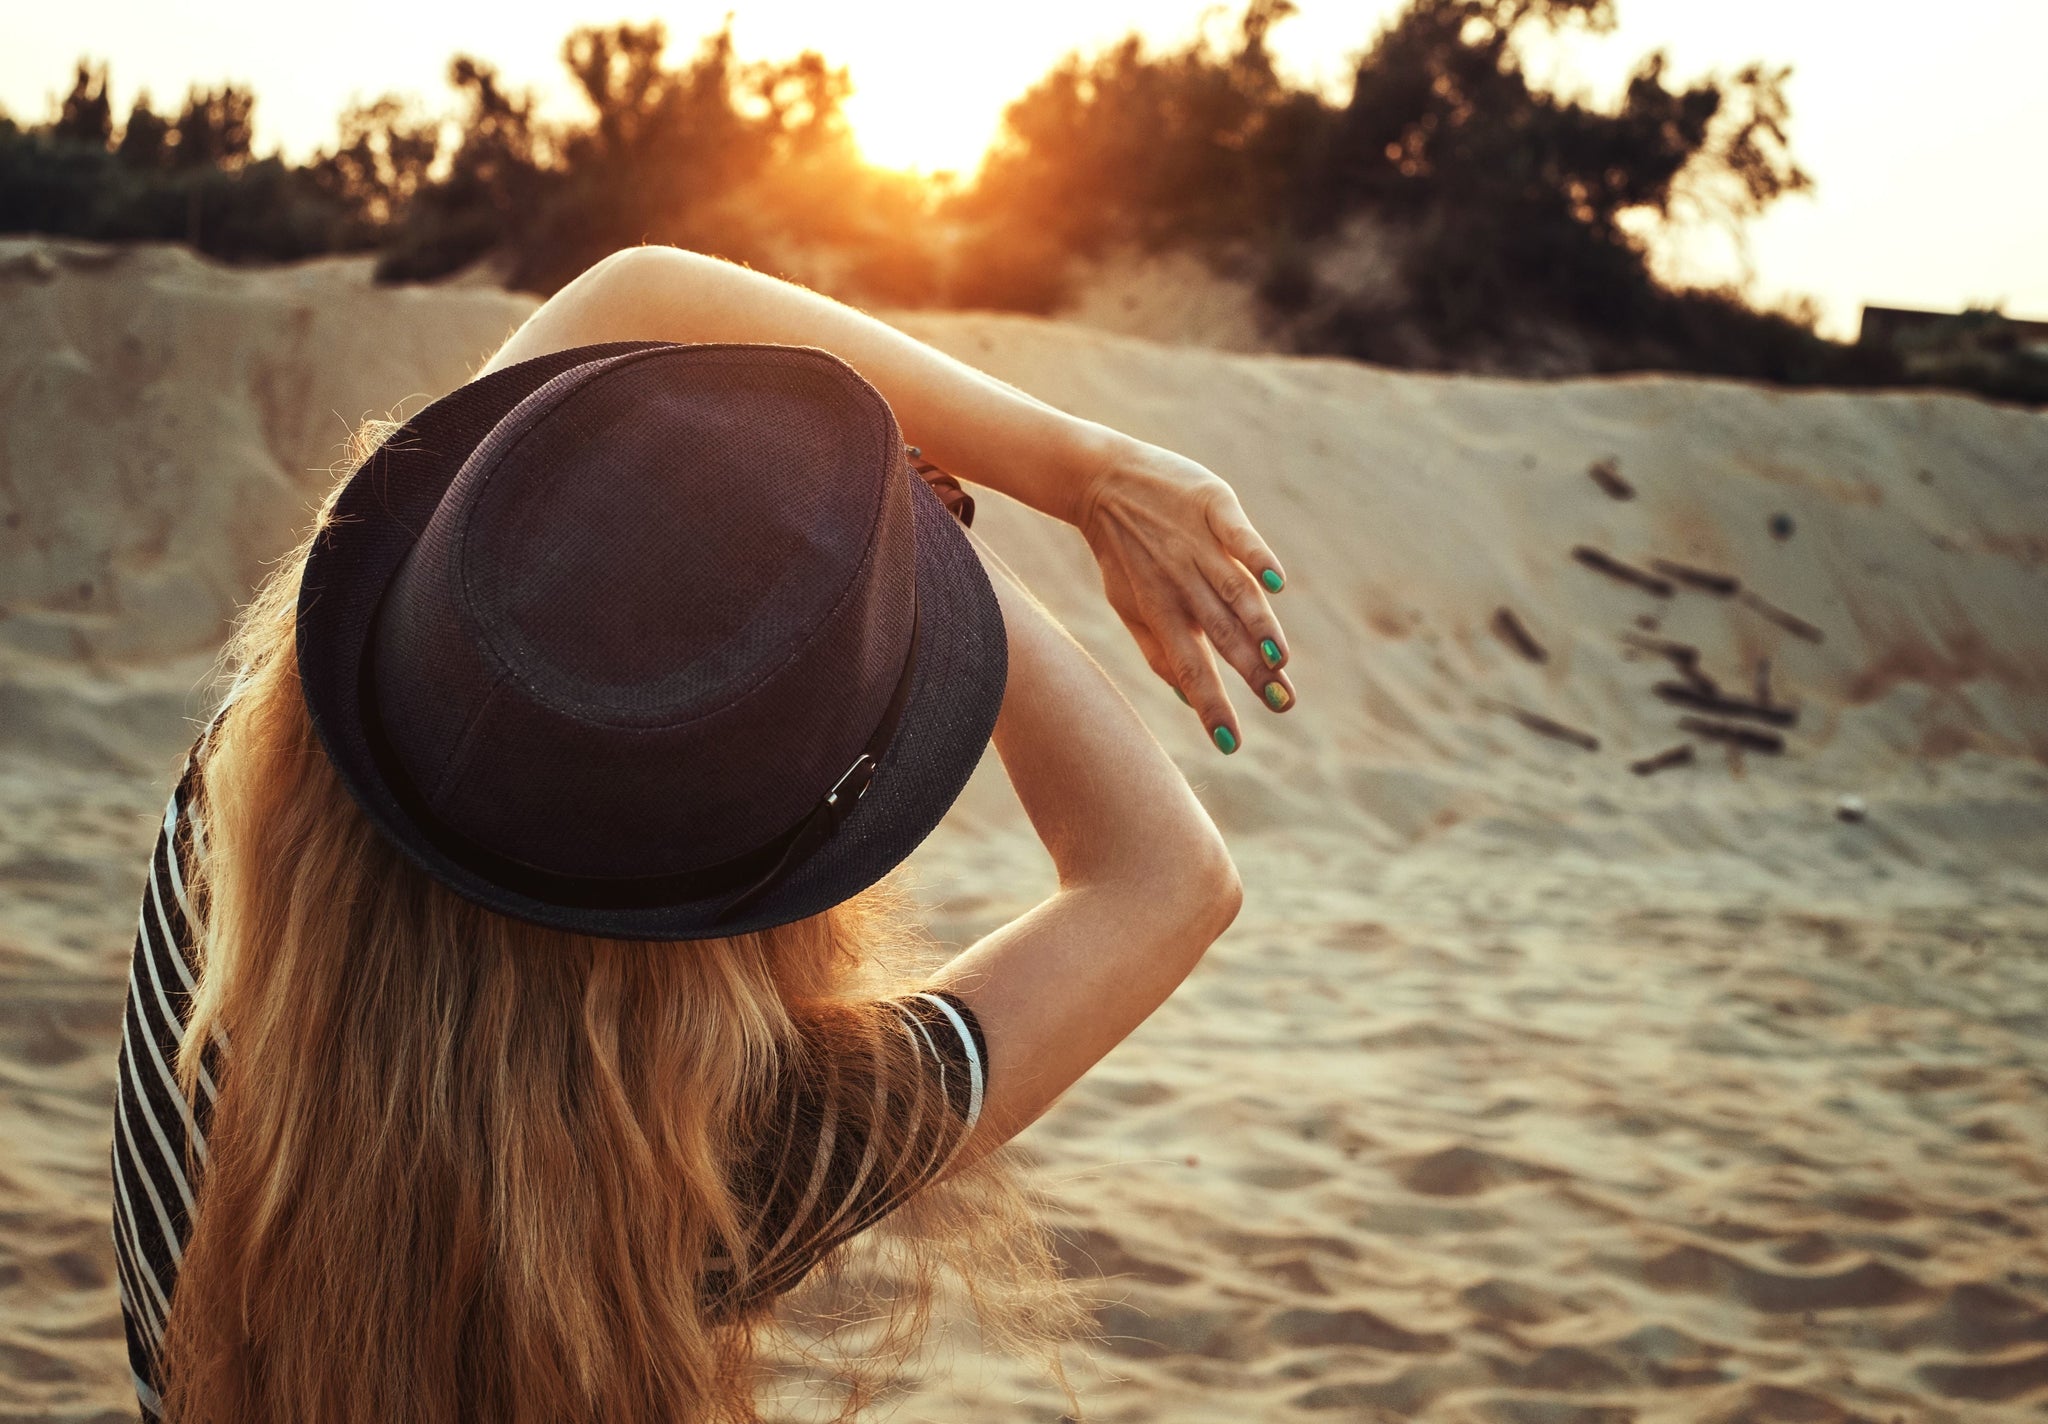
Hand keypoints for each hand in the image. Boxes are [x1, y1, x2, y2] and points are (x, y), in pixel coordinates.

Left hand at [1073, 436, 1293, 751]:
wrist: (1100, 480)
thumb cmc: (1121, 553)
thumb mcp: (1129, 604)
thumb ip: (1158, 651)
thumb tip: (1188, 700)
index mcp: (1160, 611)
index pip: (1189, 668)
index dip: (1209, 705)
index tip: (1231, 743)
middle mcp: (1180, 582)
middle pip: (1221, 635)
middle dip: (1251, 672)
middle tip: (1283, 704)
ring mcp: (1197, 543)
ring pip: (1234, 591)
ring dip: (1258, 625)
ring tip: (1280, 659)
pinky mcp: (1213, 504)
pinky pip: (1238, 535)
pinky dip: (1256, 557)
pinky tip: (1277, 582)